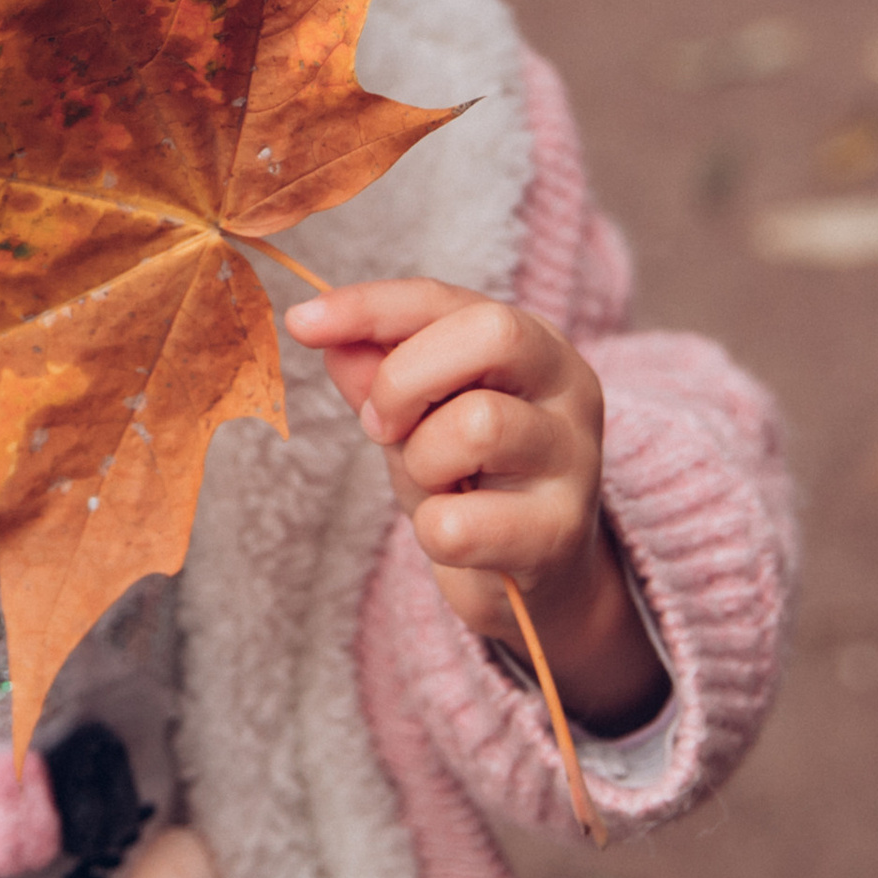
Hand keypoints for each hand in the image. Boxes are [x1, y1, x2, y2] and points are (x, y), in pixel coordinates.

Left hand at [283, 280, 667, 735]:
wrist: (530, 577)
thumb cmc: (468, 478)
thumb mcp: (415, 414)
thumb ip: (375, 371)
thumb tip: (329, 338)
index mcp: (532, 342)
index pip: (445, 299)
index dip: (368, 306)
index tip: (301, 323)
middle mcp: (569, 387)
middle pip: (492, 335)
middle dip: (406, 380)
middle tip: (382, 426)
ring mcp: (576, 458)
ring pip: (478, 425)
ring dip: (423, 460)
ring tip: (436, 482)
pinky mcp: (562, 532)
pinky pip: (458, 523)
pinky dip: (432, 531)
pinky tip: (458, 533)